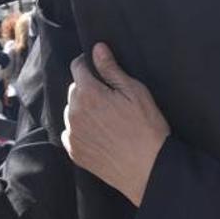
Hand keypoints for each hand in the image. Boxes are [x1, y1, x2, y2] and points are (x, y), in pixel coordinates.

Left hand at [63, 44, 170, 206]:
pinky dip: (80, 129)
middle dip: (87, 88)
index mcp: (88, 93)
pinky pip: (71, 132)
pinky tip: (99, 134)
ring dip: (83, 109)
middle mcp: (74, 112)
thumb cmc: (146, 128)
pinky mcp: (74, 152)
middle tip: (109, 97)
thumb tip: (97, 48)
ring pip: (71, 111)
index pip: (77, 67)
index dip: (88, 64)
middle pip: (74, 90)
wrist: (148, 169)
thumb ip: (111, 69)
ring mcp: (72, 134)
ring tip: (106, 118)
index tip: (98, 68)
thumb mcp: (135, 92)